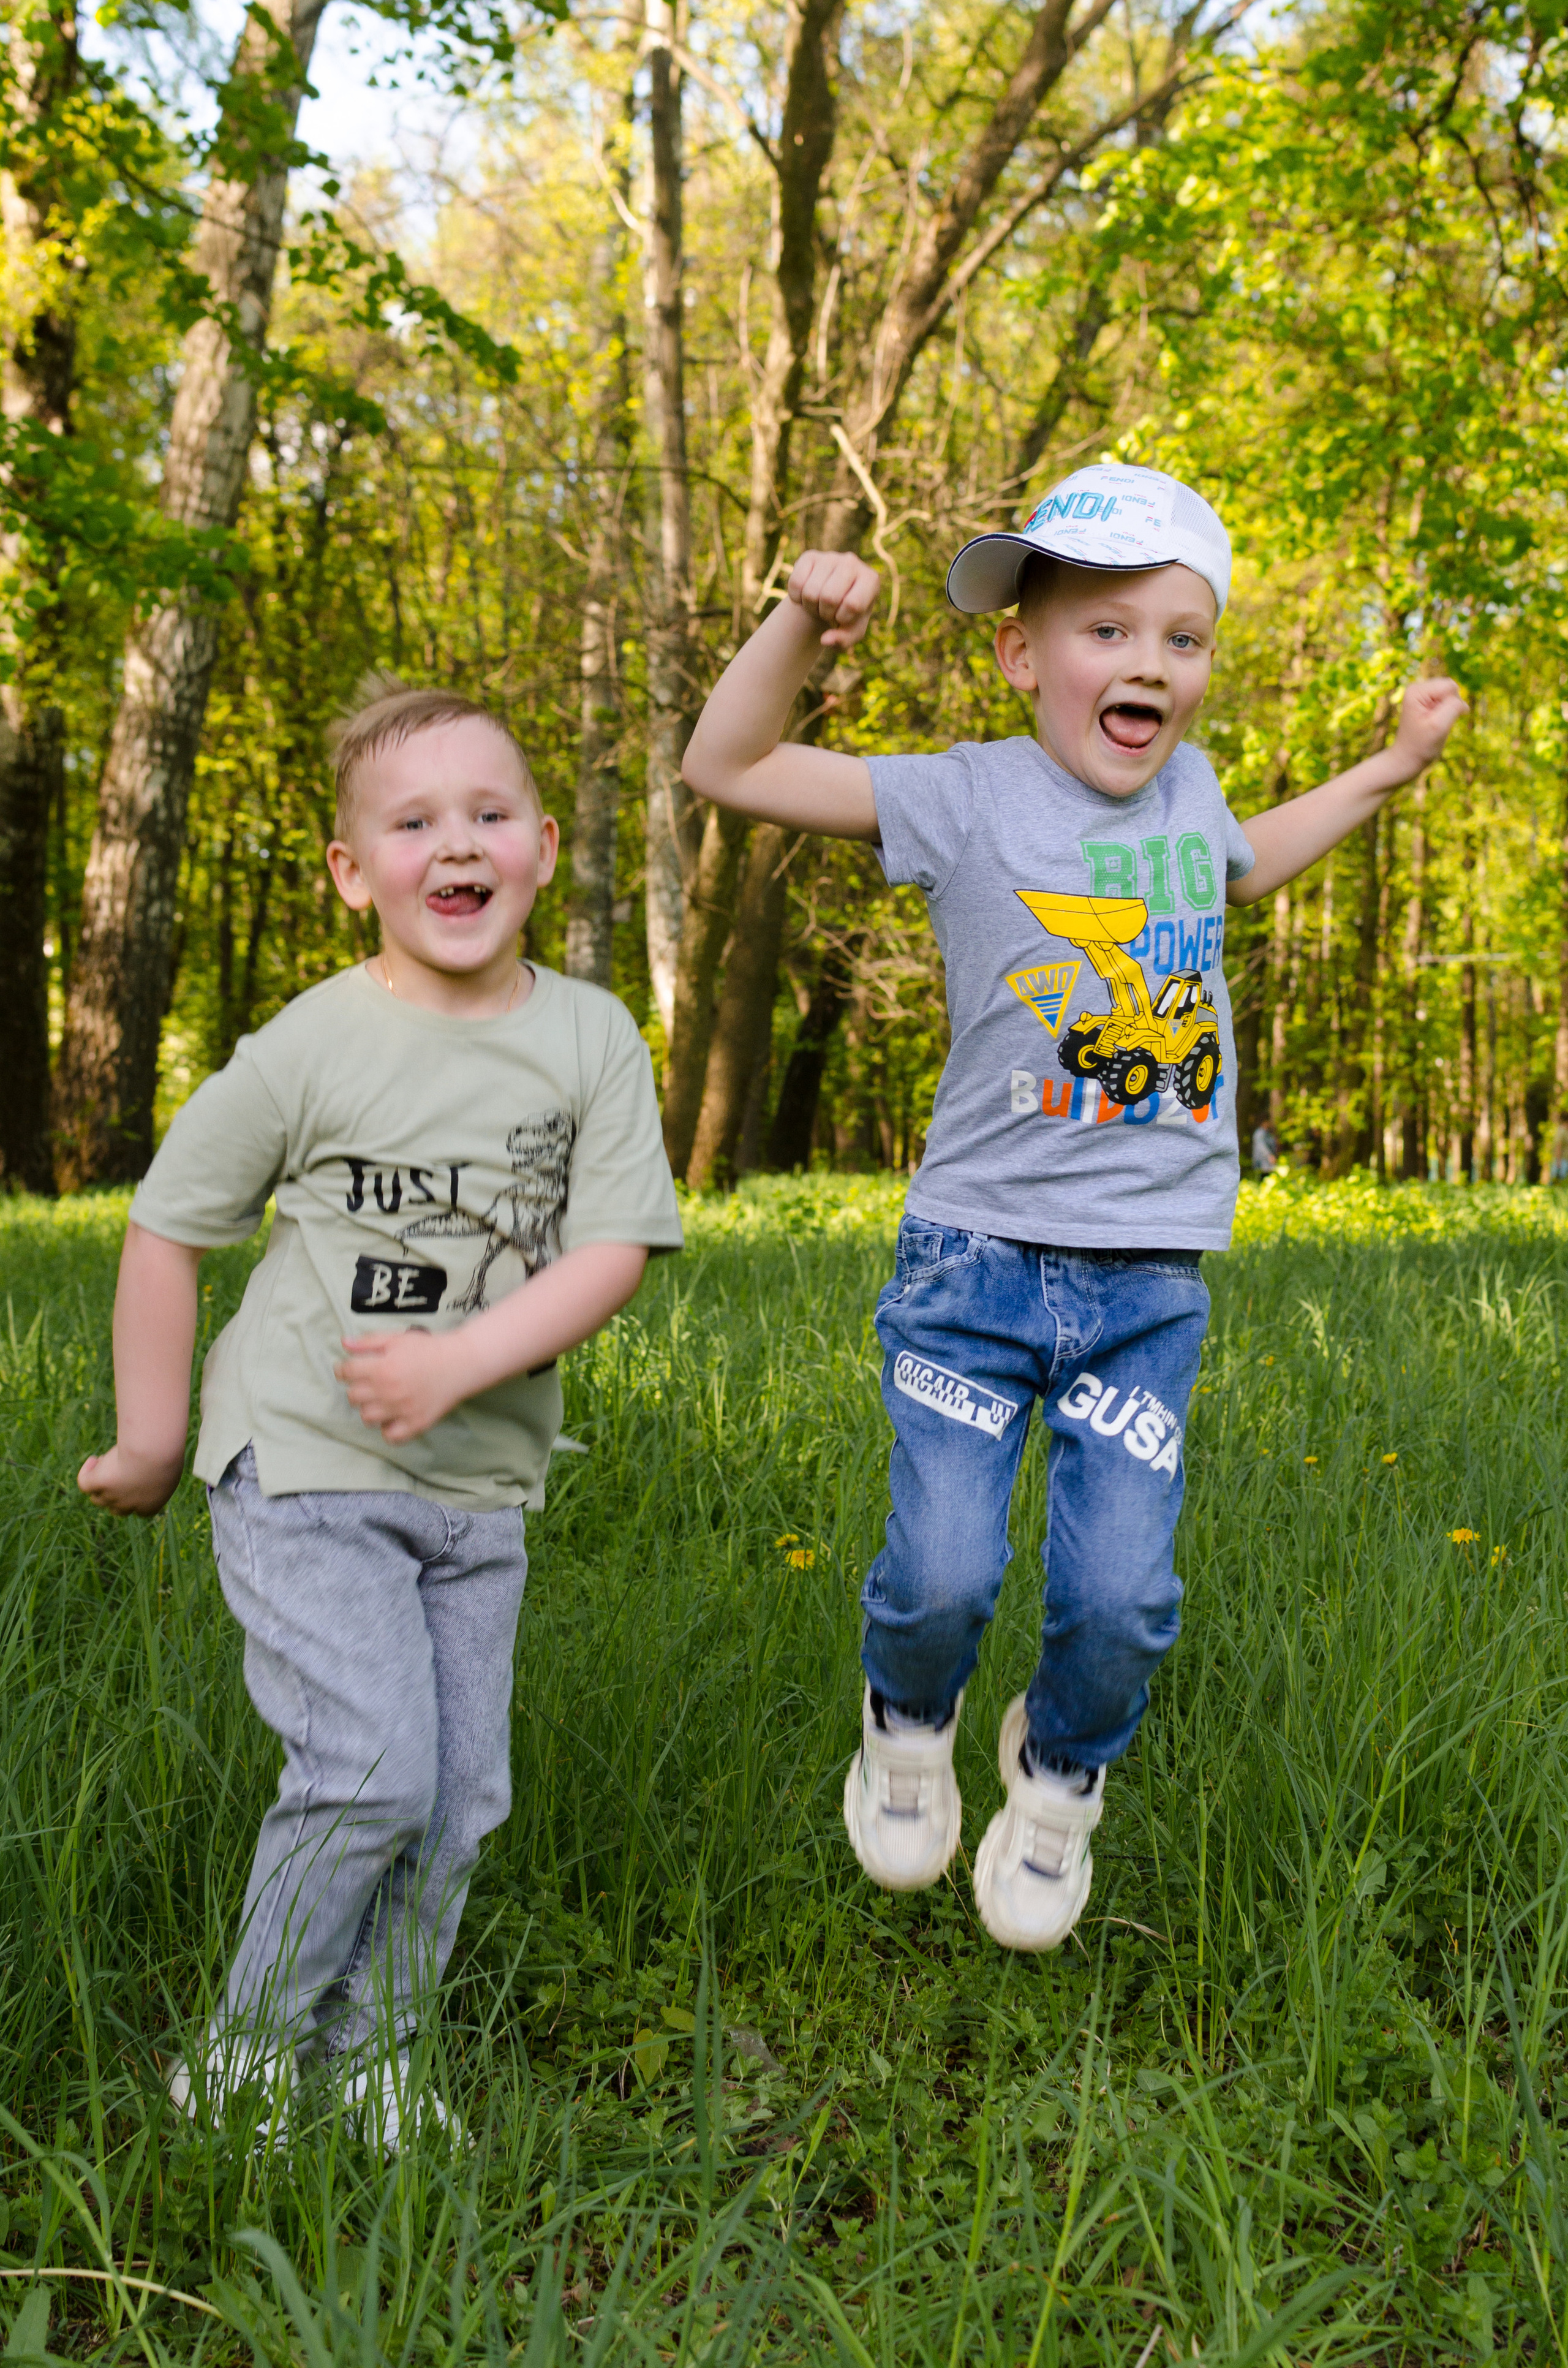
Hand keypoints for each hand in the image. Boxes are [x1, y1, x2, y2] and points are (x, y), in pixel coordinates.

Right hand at [78, 1442, 185, 1516]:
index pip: (138, 1511)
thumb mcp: (170, 1464)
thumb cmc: (167, 1454)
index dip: (134, 1498)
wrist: (154, 1452)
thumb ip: (160, 1471)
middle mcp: (129, 1506)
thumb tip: (150, 1467)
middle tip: (120, 1470)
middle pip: (115, 1508)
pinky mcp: (98, 1483)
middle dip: (116, 1492)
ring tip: (106, 1461)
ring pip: (97, 1499)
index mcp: (151, 1506)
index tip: (136, 1480)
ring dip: (100, 1483)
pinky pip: (84, 1483)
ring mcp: (112, 1497)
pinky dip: (86, 1472)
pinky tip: (94, 1459)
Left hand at [335, 1328, 461, 1443]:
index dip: (343, 1370)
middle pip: (353, 1397)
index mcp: (382, 1368)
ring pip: (367, 1418)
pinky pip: (390, 1436)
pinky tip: (393, 1417)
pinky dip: (388, 1429)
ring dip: (369, 1408)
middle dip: (357, 1388)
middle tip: (368, 1383)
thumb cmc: (428, 1349)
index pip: (346, 1373)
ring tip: (380, 1400)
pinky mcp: (416, 1424)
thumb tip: (343, 1343)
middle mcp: (388, 1391)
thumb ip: (368, 1342)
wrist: (460, 1363)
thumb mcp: (397, 1339)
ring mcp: (402, 1410)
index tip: (349, 1370)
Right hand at [787, 550, 879, 649]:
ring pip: (810, 592)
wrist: (830, 599)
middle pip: (829, 597)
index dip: (842, 618)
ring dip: (810, 607)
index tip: (842, 617)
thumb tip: (825, 640)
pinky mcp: (810, 556)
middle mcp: (852, 562)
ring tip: (819, 604)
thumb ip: (843, 641)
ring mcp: (830, 557)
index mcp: (870, 580)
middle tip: (828, 612)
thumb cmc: (845, 616)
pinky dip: (796, 598)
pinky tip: (806, 595)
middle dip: (824, 613)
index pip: (853, 604)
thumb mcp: (850, 632)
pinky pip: (795, 583)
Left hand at [1390, 676, 1467, 777]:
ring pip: (1452, 695)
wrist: (1408, 758)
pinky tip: (1436, 723)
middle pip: (1452, 689)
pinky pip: (1449, 702)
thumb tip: (1462, 701)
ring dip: (1450, 711)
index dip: (1451, 705)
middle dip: (1451, 707)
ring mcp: (1423, 694)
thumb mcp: (1438, 726)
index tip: (1437, 720)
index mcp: (1416, 690)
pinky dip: (1448, 713)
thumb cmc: (1421, 745)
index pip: (1450, 687)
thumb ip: (1453, 708)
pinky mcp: (1429, 701)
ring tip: (1435, 724)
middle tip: (1437, 723)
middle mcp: (1418, 688)